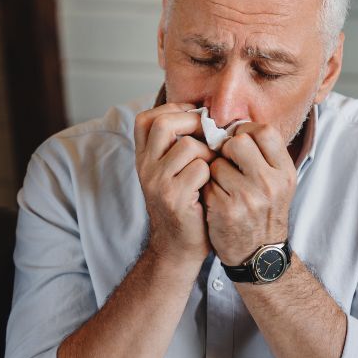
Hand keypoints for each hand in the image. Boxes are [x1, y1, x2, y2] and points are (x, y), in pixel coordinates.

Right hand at [133, 102, 216, 263]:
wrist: (177, 247)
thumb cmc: (185, 206)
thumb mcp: (171, 173)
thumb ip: (178, 147)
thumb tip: (207, 116)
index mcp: (143, 158)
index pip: (146, 118)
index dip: (173, 110)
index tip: (195, 118)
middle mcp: (145, 167)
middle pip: (163, 123)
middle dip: (193, 123)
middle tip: (210, 136)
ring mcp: (157, 182)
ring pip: (187, 146)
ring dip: (208, 153)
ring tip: (214, 168)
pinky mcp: (173, 197)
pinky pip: (200, 168)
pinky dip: (212, 173)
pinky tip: (212, 186)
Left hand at [203, 122, 295, 266]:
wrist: (258, 255)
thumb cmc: (264, 212)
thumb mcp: (278, 183)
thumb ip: (264, 155)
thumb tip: (236, 125)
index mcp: (284, 172)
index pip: (264, 131)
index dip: (246, 131)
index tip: (238, 141)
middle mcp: (270, 183)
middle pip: (237, 142)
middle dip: (226, 149)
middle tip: (227, 162)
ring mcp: (248, 197)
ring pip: (217, 163)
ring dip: (214, 171)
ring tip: (222, 185)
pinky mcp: (226, 210)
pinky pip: (206, 183)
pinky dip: (207, 188)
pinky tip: (215, 200)